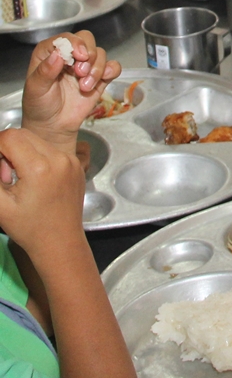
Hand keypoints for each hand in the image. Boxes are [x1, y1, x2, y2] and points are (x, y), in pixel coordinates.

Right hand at [0, 128, 85, 258]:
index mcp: (40, 167)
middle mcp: (60, 160)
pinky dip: (38, 158)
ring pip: (37, 141)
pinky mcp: (77, 166)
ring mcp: (72, 162)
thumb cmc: (30, 228)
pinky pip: (51, 150)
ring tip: (20, 179)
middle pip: (23, 135)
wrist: (60, 242)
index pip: (9, 137)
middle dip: (8, 149)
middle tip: (6, 175)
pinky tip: (35, 180)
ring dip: (22, 153)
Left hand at [21, 31, 120, 155]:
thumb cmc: (39, 105)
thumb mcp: (35, 88)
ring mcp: (85, 67)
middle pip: (86, 40)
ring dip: (97, 68)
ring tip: (85, 86)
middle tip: (81, 73)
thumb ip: (45, 71)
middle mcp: (69, 56)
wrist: (53, 126)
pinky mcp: (99, 80)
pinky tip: (104, 79)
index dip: (75, 43)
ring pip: (100, 53)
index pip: (65, 38)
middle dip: (89, 55)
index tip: (80, 56)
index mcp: (49, 53)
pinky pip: (112, 67)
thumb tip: (57, 54)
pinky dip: (112, 70)